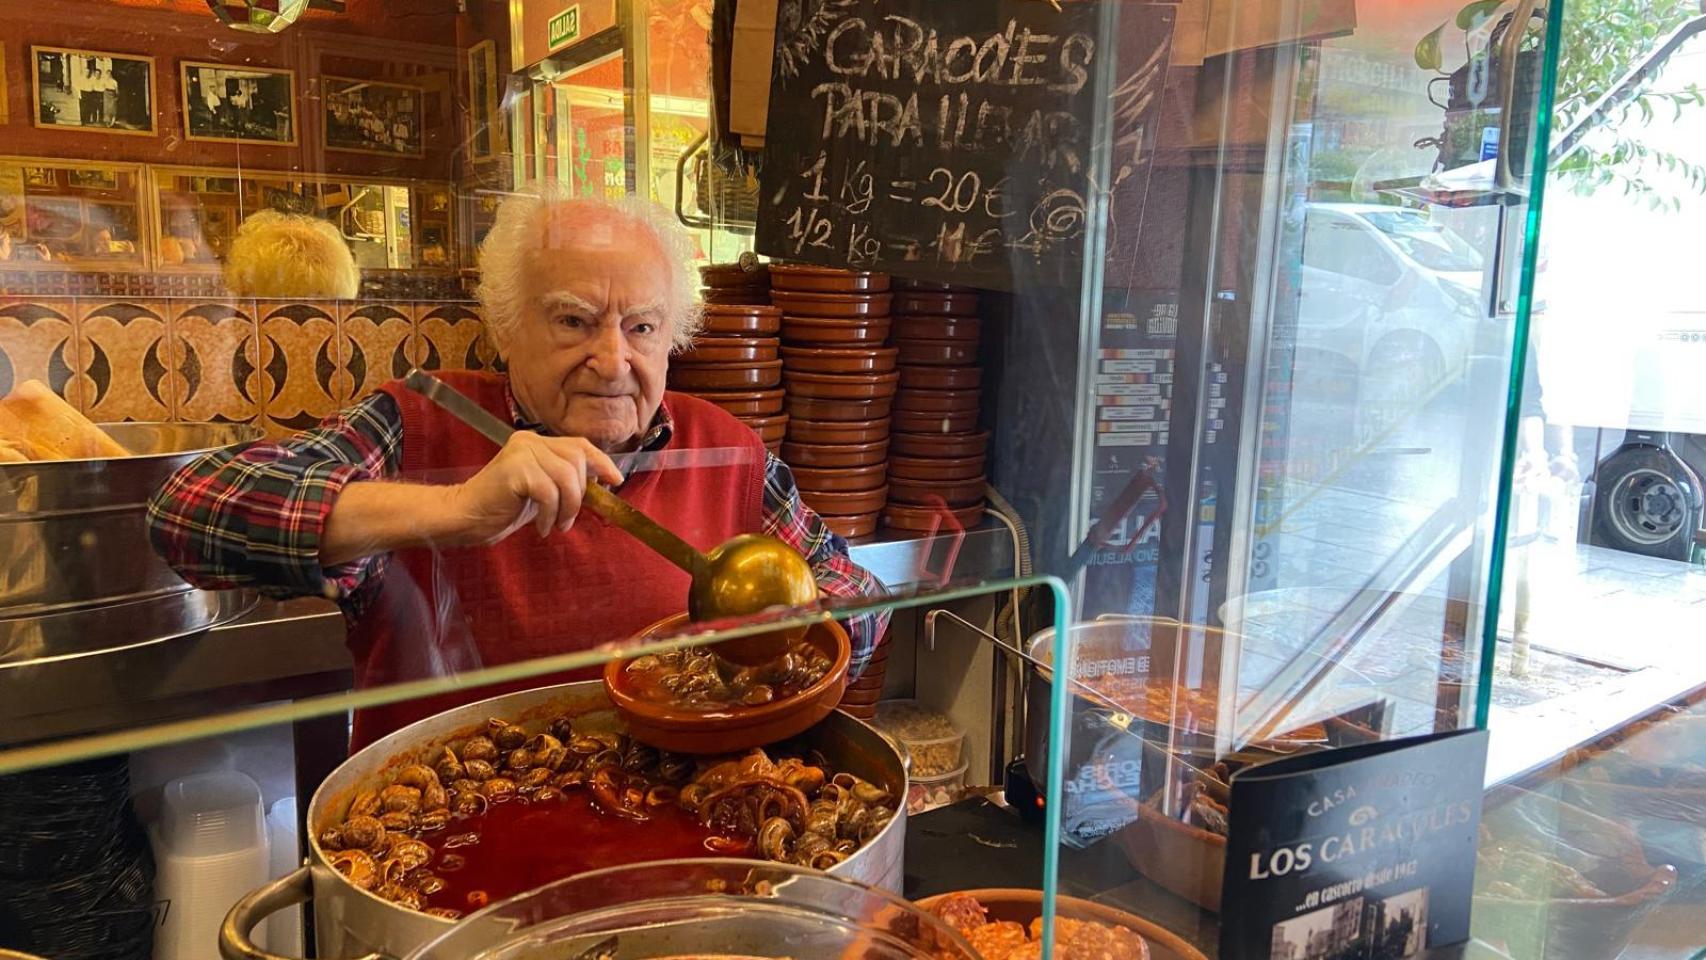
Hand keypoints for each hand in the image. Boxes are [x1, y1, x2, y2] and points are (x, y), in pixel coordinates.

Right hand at [447, 432, 623, 544]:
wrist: (465, 516)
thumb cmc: (503, 507)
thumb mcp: (542, 490)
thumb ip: (565, 480)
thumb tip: (599, 482)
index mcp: (536, 441)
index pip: (578, 445)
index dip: (601, 461)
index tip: (615, 481)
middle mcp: (530, 440)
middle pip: (576, 461)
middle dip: (580, 495)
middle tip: (568, 519)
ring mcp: (522, 452)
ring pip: (566, 477)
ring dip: (568, 507)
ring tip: (556, 524)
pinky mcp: (515, 469)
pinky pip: (549, 492)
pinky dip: (550, 514)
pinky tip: (542, 527)